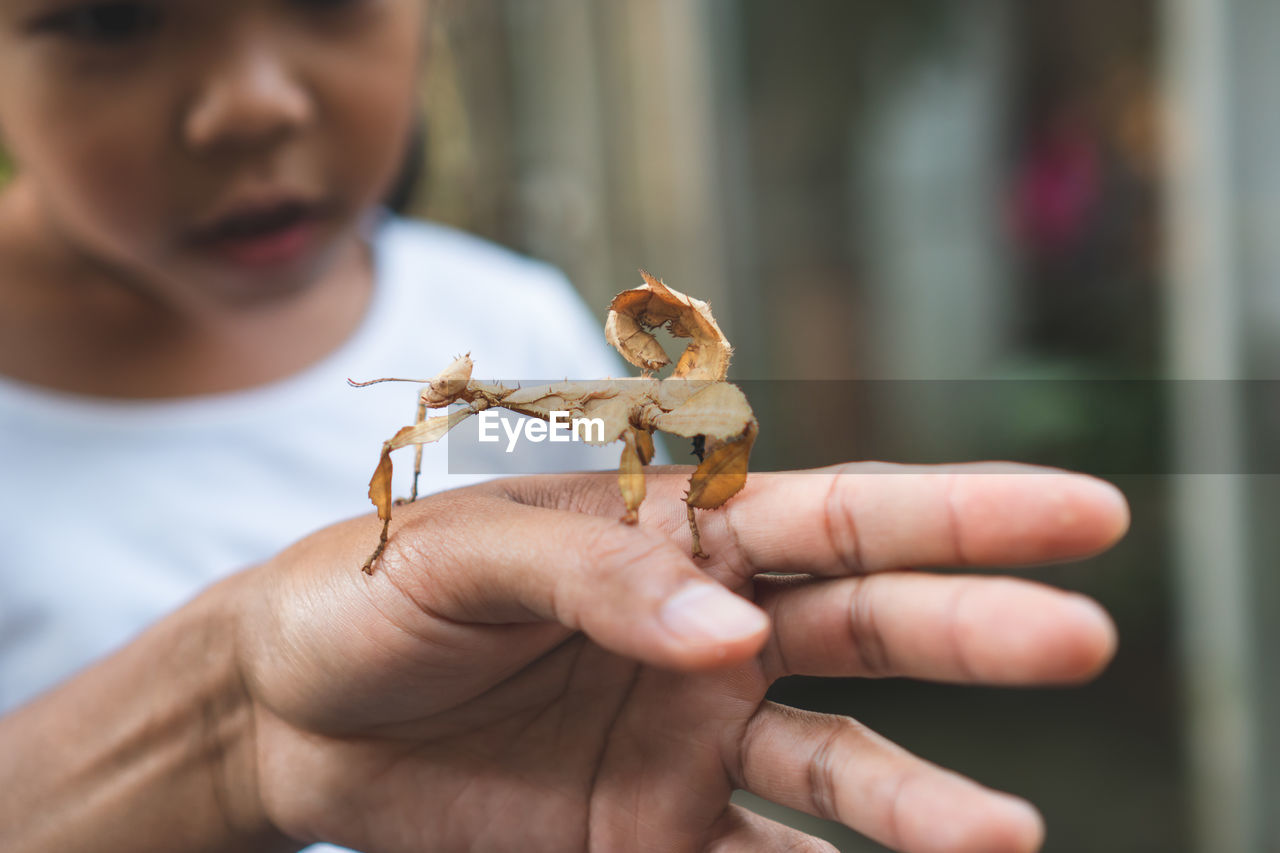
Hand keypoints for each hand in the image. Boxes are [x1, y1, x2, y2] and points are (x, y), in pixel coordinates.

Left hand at [235, 462, 1124, 852]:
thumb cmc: (370, 594)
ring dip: (925, 800)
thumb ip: (601, 575)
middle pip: (873, 628)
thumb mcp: (465, 556)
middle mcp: (715, 634)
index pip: (845, 514)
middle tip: (1082, 639)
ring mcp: (692, 738)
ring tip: (1007, 835)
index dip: (967, 512)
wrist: (287, 716)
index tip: (1085, 516)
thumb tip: (734, 634)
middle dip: (980, 630)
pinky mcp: (650, 833)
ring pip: (840, 767)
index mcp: (683, 534)